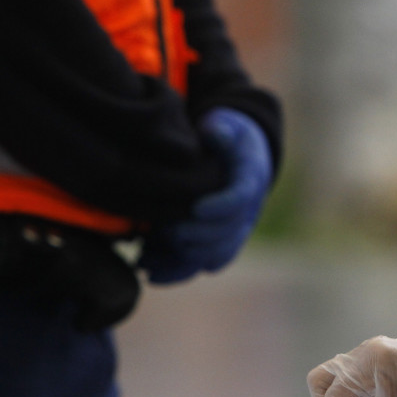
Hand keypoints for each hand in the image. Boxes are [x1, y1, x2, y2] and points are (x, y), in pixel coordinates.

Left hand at [140, 108, 271, 283]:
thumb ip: (221, 128)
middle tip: (167, 233)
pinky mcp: (216, 245)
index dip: (221, 207)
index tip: (197, 209)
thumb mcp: (226, 124)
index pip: (241, 198)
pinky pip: (199, 265)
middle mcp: (247, 211)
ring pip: (213, 256)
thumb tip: (213, 130)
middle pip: (226, 233)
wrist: (235, 158)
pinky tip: (149, 271)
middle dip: (196, 237)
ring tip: (146, 257)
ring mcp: (233, 232)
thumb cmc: (226, 136)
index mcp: (250, 178)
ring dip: (182, 260)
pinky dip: (177, 272)